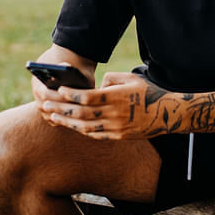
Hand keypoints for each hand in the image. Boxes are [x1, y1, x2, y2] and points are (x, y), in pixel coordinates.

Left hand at [39, 71, 175, 139]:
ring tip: (53, 116)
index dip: (72, 94)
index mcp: (117, 97)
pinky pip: (95, 135)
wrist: (167, 113)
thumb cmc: (148, 91)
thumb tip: (96, 86)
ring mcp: (117, 128)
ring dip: (67, 122)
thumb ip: (111, 79)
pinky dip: (81, 131)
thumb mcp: (131, 77)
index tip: (59, 89)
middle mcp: (115, 114)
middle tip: (46, 103)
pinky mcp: (119, 136)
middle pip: (82, 114)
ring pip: (85, 127)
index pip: (88, 97)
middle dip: (62, 109)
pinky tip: (71, 126)